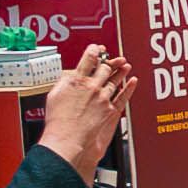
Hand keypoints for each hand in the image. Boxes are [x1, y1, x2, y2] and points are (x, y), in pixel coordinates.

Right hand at [39, 48, 129, 173]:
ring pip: (114, 80)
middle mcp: (92, 87)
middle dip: (108, 61)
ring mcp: (103, 98)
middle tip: (112, 57)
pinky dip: (129, 87)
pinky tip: (132, 81)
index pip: (88, 60)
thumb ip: (64, 83)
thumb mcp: (54, 96)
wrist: (68, 140)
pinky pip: (123, 96)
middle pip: (104, 69)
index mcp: (76, 81)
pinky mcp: (111, 110)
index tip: (97, 48)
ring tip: (124, 64)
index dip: (94, 51)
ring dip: (120, 71)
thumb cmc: (58, 122)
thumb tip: (71, 76)